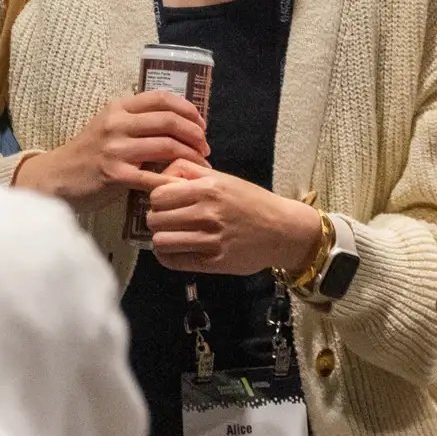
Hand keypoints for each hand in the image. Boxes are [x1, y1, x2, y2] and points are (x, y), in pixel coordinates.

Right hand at [16, 93, 208, 210]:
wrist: (57, 177)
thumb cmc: (88, 153)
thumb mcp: (109, 126)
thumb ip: (136, 121)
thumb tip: (176, 122)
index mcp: (119, 107)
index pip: (162, 98)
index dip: (188, 109)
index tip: (202, 124)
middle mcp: (117, 123)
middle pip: (169, 121)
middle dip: (195, 134)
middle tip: (206, 148)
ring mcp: (116, 148)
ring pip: (166, 146)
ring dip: (190, 157)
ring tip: (201, 166)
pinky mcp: (115, 174)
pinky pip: (152, 177)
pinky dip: (172, 181)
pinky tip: (183, 186)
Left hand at [147, 161, 322, 276]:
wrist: (281, 230)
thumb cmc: (250, 200)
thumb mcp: (223, 177)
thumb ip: (190, 172)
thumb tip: (159, 176)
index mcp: (209, 188)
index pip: (158, 194)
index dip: (156, 198)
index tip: (164, 202)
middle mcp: (208, 213)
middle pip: (155, 218)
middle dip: (156, 218)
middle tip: (166, 219)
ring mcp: (211, 240)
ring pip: (161, 241)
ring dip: (161, 238)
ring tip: (170, 235)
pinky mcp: (213, 263)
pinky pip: (174, 261)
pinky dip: (167, 256)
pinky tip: (175, 250)